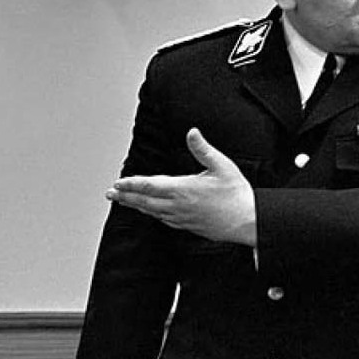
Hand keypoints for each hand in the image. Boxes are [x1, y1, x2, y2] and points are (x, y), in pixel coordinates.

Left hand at [107, 128, 257, 245]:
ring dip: (136, 206)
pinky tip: (151, 211)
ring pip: (152, 212)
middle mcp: (178, 205)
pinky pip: (163, 220)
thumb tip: (192, 132)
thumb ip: (203, 149)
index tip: (119, 182)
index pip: (149, 186)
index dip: (132, 184)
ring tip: (125, 201)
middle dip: (126, 197)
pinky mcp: (187, 226)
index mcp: (183, 189)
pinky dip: (152, 214)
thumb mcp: (222, 165)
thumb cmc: (236, 193)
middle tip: (111, 194)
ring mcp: (181, 218)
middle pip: (144, 201)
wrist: (247, 220)